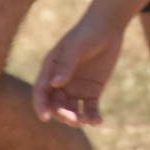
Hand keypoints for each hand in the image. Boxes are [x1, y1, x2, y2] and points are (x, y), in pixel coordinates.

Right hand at [32, 11, 124, 129]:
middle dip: (62, 115)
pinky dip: (92, 117)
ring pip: (71, 110)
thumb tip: (55, 84)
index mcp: (51, 69)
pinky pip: (89, 109)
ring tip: (87, 121)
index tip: (45, 117)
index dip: (41, 105)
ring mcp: (76, 88)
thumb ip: (66, 64)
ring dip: (76, 119)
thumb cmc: (87, 33)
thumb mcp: (76, 46)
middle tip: (75, 119)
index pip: (41, 91)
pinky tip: (97, 121)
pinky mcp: (92, 92)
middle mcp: (61, 82)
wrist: (108, 28)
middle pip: (56, 105)